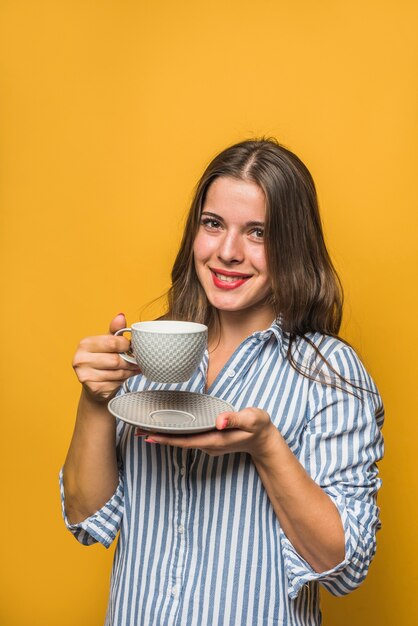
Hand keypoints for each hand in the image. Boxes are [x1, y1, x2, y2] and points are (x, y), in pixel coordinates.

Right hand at [72, 313, 140, 402]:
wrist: (95, 385)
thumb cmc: (103, 359)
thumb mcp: (108, 342)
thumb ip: (115, 330)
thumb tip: (121, 316)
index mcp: (84, 344)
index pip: (112, 342)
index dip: (126, 345)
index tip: (131, 347)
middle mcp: (81, 360)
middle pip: (116, 360)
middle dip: (130, 360)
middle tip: (137, 359)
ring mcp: (85, 376)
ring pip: (118, 373)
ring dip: (130, 371)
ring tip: (133, 368)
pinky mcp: (93, 389)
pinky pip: (116, 383)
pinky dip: (124, 380)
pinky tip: (125, 377)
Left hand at [136, 407, 278, 457]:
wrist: (264, 440)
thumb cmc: (258, 427)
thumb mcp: (251, 419)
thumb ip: (235, 419)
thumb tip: (218, 421)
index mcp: (215, 439)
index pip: (185, 440)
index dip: (167, 438)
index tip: (149, 436)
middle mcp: (208, 444)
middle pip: (179, 442)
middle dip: (159, 437)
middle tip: (137, 432)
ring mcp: (208, 443)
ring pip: (182, 440)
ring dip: (165, 436)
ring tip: (146, 430)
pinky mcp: (209, 439)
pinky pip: (188, 438)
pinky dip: (175, 433)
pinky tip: (167, 428)